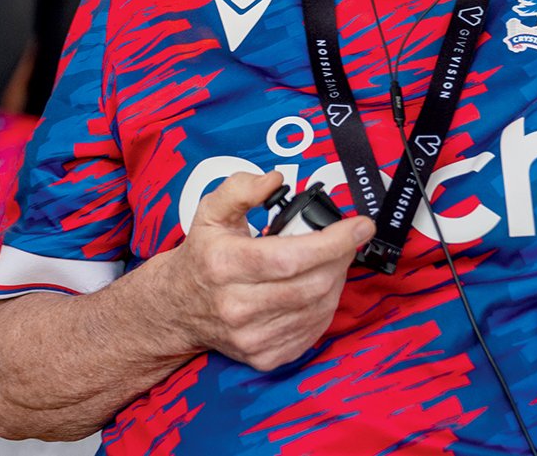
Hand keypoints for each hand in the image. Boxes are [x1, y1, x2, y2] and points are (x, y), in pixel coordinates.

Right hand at [158, 171, 372, 371]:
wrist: (177, 307)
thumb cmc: (202, 256)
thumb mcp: (210, 212)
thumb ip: (241, 188)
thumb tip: (274, 180)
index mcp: (224, 265)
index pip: (290, 257)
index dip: (333, 242)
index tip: (359, 226)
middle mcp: (236, 306)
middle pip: (312, 284)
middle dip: (340, 258)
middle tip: (345, 240)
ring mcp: (251, 336)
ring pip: (318, 308)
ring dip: (335, 280)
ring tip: (328, 261)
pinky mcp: (264, 356)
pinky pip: (313, 331)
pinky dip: (324, 306)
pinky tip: (316, 288)